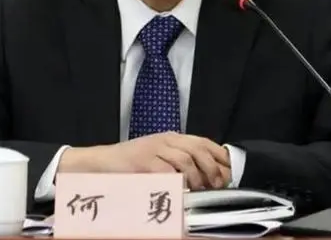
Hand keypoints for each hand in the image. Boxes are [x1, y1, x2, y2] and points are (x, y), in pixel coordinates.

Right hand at [58, 132, 231, 189]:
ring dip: (197, 178)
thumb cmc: (130, 163)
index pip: (202, 141)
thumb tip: (208, 175)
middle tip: (216, 184)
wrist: (101, 163)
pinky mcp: (143, 162)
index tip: (229, 170)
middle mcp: (164, 140)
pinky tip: (180, 192)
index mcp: (171, 138)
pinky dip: (177, 183)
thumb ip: (178, 160)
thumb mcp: (157, 155)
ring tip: (198, 190)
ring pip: (185, 160)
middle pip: (198, 149)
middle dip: (212, 168)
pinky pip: (167, 172)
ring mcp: (154, 150)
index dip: (219, 155)